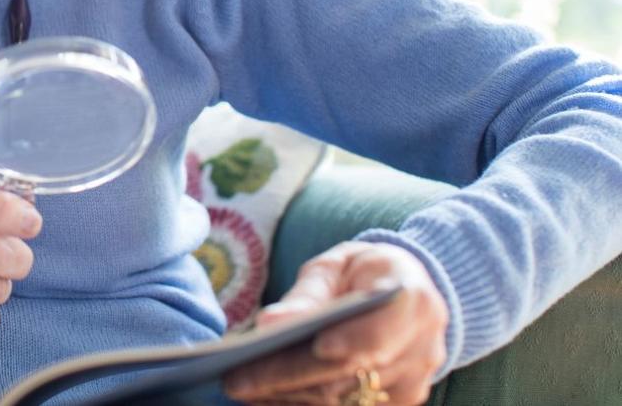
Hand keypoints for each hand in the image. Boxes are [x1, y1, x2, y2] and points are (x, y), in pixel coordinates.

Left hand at [223, 242, 447, 404]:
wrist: (403, 291)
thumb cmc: (360, 272)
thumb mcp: (334, 266)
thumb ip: (308, 295)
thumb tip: (270, 324)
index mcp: (412, 300)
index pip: (382, 329)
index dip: (353, 341)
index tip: (317, 346)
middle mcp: (422, 349)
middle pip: (353, 373)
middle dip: (291, 377)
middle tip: (237, 380)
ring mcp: (412, 384)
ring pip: (347, 401)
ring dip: (289, 398)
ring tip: (240, 389)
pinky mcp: (397, 405)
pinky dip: (302, 405)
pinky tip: (264, 399)